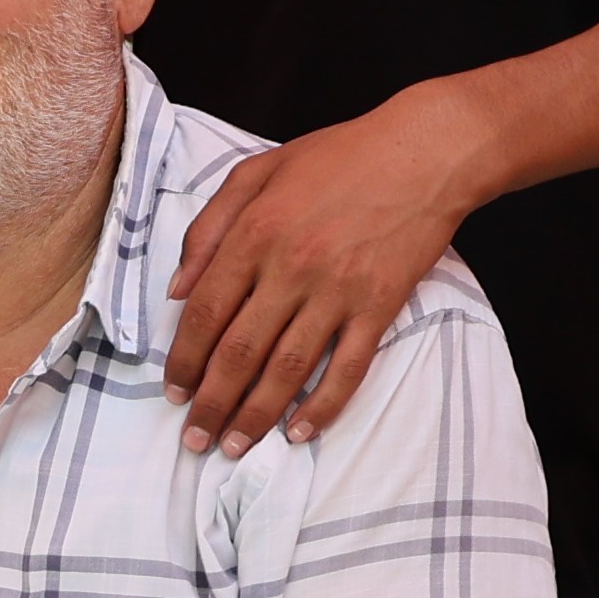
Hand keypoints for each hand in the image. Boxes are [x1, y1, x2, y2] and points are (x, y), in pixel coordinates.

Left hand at [165, 93, 489, 450]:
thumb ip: (208, 227)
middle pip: (238, 351)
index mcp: (254, 233)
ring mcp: (337, 290)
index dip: (184, 360)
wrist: (424, 151)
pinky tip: (300, 432)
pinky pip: (348, 368)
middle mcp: (290, 266)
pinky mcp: (379, 305)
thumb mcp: (257, 171)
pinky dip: (323, 406)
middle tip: (195, 441)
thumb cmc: (338, 157)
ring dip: (256, 416)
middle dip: (211, 404)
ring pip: (286, 369)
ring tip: (234, 447)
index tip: (174, 393)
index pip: (204, 312)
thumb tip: (174, 289)